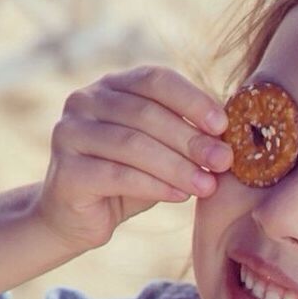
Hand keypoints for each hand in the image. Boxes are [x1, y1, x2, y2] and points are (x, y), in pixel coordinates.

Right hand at [31, 65, 232, 253]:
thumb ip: (184, 134)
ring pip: (132, 144)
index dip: (191, 99)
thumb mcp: (159, 151)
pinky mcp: (66, 171)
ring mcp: (70, 133)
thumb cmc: (125, 180)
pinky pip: (117, 175)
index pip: (155, 79)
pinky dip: (154, 185)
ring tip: (207, 185)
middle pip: (145, 113)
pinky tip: (180, 196)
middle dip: (190, 138)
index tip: (223, 125)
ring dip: (176, 165)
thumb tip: (231, 131)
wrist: (77, 219)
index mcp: (110, 86)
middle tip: (223, 161)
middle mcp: (84, 101)